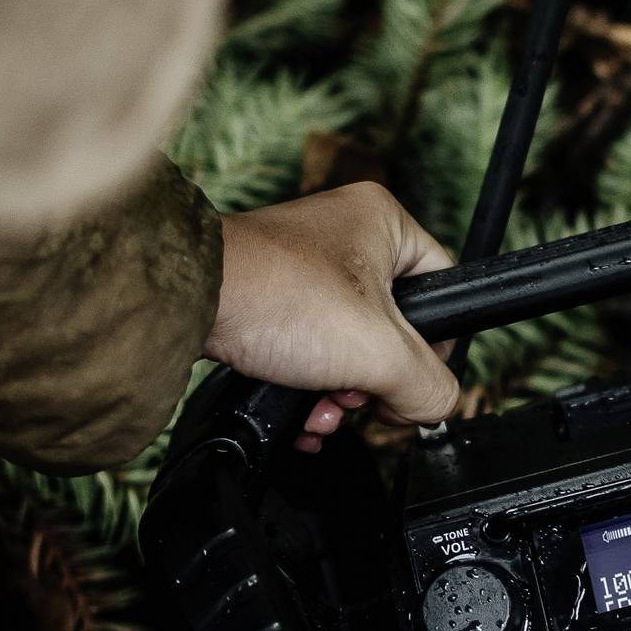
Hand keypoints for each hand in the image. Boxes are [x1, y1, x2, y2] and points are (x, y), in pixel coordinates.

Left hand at [209, 184, 459, 445]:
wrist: (186, 304)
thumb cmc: (274, 296)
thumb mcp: (380, 352)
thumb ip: (429, 385)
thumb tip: (437, 405)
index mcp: (384, 223)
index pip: (444, 291)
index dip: (435, 347)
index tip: (411, 380)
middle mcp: (346, 236)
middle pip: (394, 329)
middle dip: (375, 381)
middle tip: (358, 395)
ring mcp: (305, 268)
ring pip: (350, 346)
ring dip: (341, 392)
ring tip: (322, 406)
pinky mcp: (271, 298)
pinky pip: (311, 350)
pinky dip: (309, 386)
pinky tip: (299, 408)